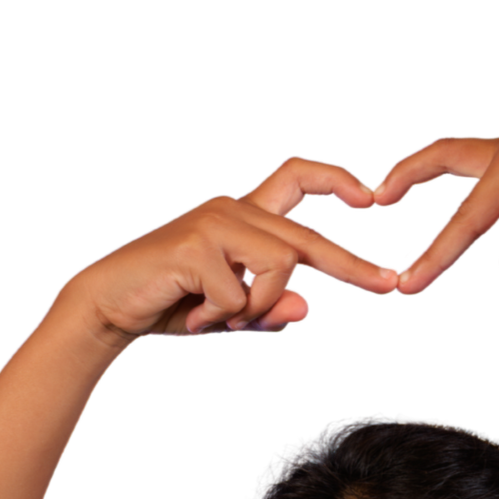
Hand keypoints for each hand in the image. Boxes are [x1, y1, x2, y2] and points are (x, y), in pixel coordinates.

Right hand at [62, 161, 399, 342]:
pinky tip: (193, 315)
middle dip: (351, 266)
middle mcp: (234, 209)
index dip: (334, 181)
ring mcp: (216, 221)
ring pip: (278, 268)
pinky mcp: (197, 243)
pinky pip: (240, 294)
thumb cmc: (170, 305)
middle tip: (389, 285)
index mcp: (244, 218)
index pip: (295, 180)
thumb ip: (267, 309)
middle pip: (305, 238)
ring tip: (216, 318)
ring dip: (254, 308)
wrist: (109, 305)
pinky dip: (220, 317)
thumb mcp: (229, 314)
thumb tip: (306, 307)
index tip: (369, 198)